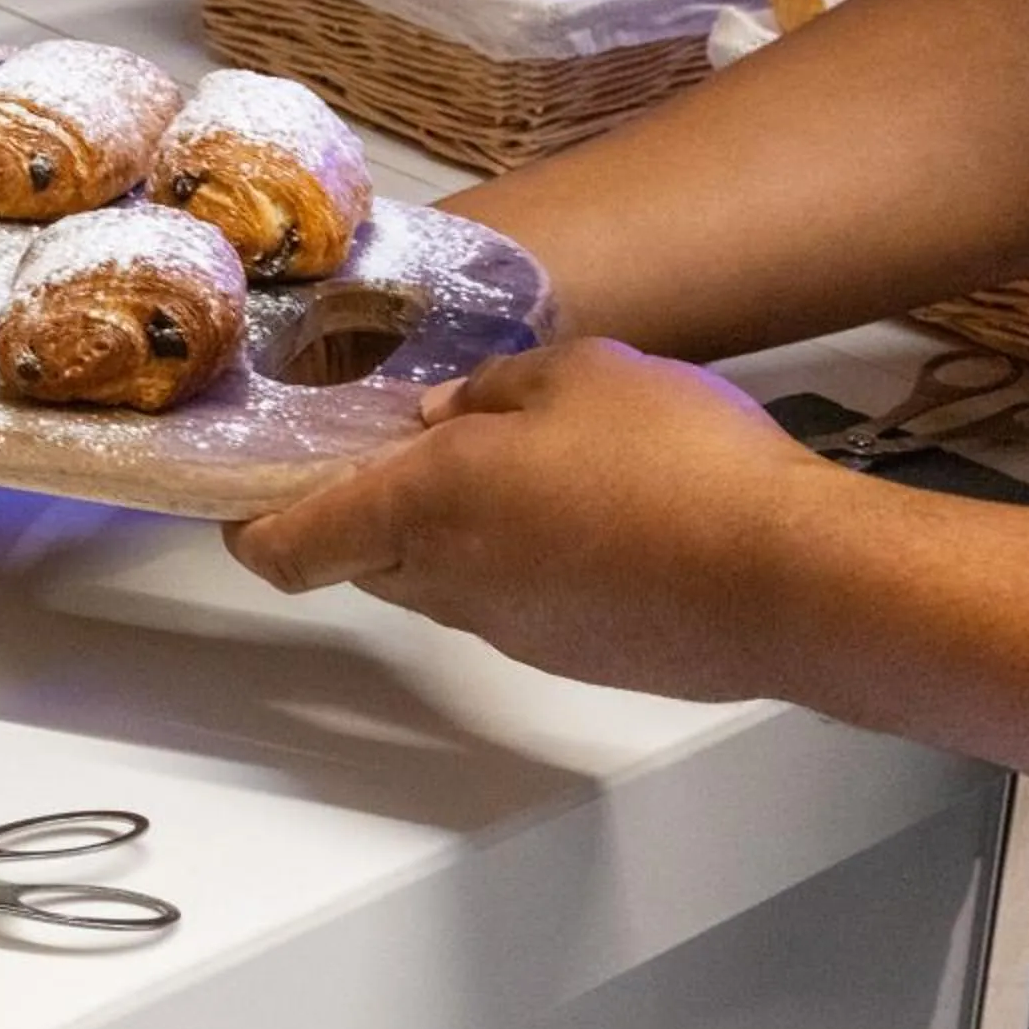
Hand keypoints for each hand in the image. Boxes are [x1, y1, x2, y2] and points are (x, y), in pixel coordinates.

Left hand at [225, 340, 863, 698]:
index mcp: (422, 505)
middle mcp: (447, 583)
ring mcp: (510, 631)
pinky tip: (589, 513)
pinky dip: (517, 561)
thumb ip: (491, 390)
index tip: (239, 490)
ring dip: (443, 533)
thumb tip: (442, 414)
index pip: (285, 546)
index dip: (246, 522)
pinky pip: (510, 603)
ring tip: (514, 463)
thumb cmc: (678, 461)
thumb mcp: (577, 373)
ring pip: (435, 582)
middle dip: (355, 508)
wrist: (789, 582)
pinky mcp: (572, 656)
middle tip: (397, 442)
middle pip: (356, 559)